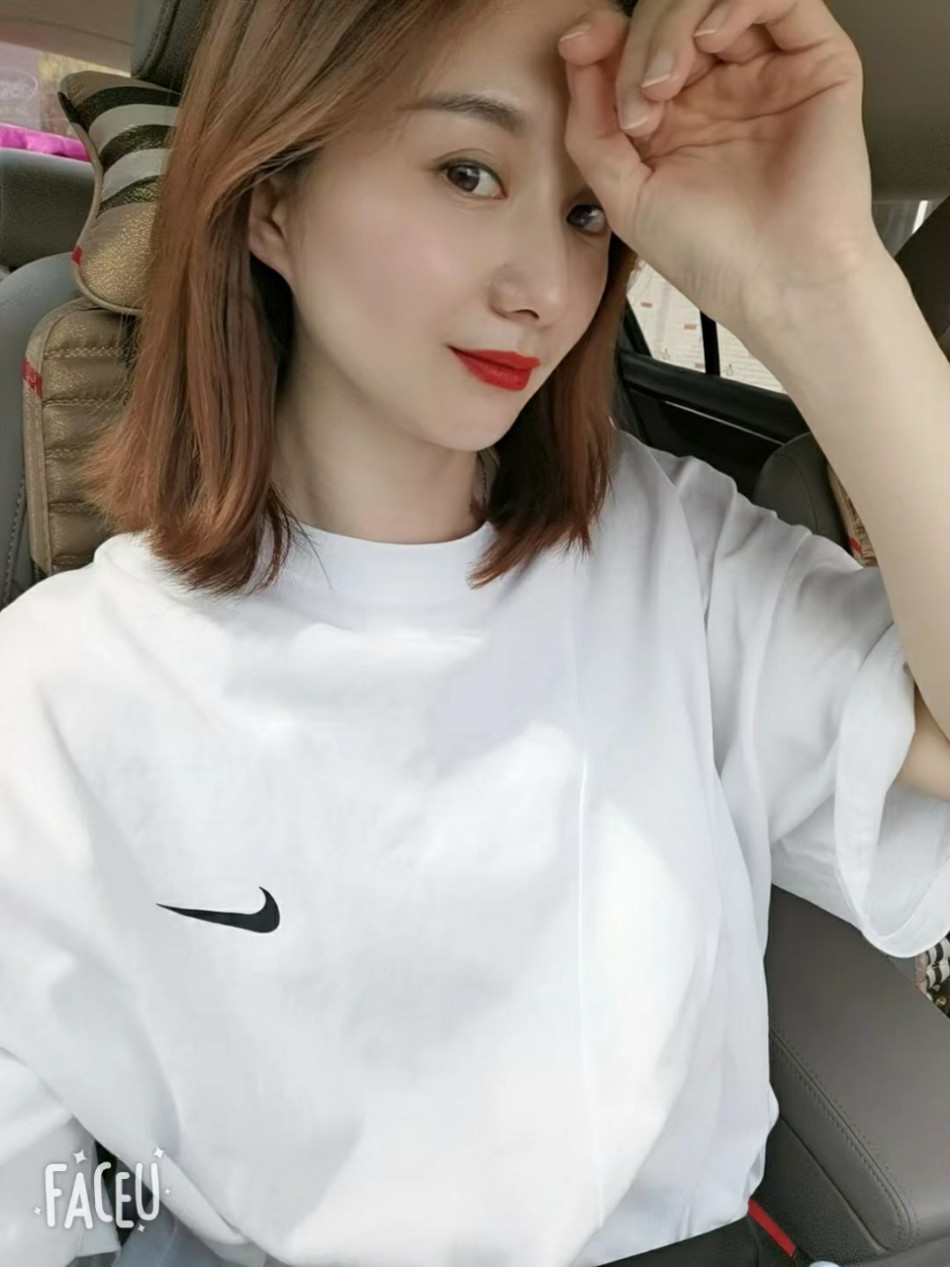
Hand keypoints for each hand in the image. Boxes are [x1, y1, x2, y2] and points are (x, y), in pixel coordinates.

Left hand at [558, 0, 886, 341]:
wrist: (780, 286)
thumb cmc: (714, 257)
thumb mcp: (625, 196)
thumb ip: (591, 127)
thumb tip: (576, 52)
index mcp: (674, 114)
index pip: (633, 43)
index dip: (604, 36)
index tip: (580, 49)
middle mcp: (719, 85)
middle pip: (670, 14)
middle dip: (638, 43)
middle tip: (636, 100)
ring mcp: (766, 69)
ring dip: (675, 25)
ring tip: (664, 84)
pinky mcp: (816, 61)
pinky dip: (736, 2)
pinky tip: (713, 39)